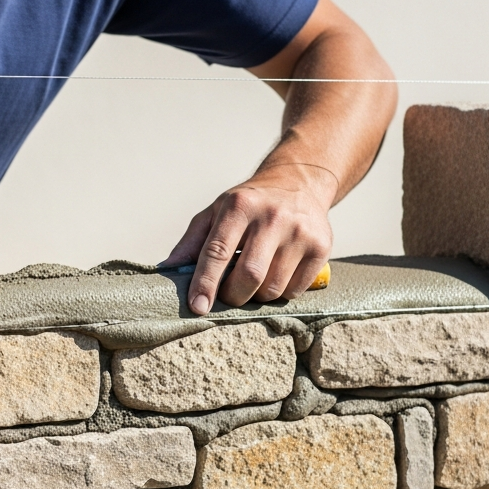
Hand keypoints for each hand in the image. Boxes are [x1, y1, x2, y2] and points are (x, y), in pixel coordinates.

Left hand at [162, 163, 336, 315]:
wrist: (299, 182)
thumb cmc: (249, 203)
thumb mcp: (216, 211)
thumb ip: (192, 241)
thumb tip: (167, 269)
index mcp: (239, 206)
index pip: (218, 250)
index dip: (205, 282)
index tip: (197, 306)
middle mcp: (272, 216)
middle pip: (249, 275)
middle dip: (233, 295)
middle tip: (229, 294)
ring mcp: (300, 231)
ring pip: (272, 288)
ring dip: (257, 297)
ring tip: (255, 281)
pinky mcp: (321, 246)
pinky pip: (295, 290)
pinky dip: (281, 293)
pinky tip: (278, 274)